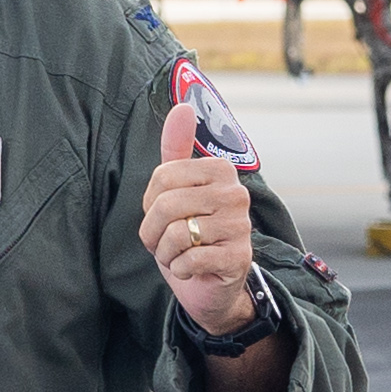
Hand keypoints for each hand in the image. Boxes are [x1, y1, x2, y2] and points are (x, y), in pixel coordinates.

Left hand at [137, 99, 268, 341]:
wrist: (211, 285)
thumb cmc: (190, 234)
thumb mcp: (178, 190)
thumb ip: (176, 149)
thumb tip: (183, 106)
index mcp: (221, 170)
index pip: (161, 177)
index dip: (149, 202)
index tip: (162, 215)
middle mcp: (236, 194)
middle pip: (166, 205)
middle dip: (153, 232)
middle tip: (165, 241)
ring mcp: (241, 226)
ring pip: (176, 234)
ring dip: (167, 253)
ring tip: (180, 254)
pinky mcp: (239, 257)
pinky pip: (190, 259)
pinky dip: (181, 269)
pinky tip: (192, 268)